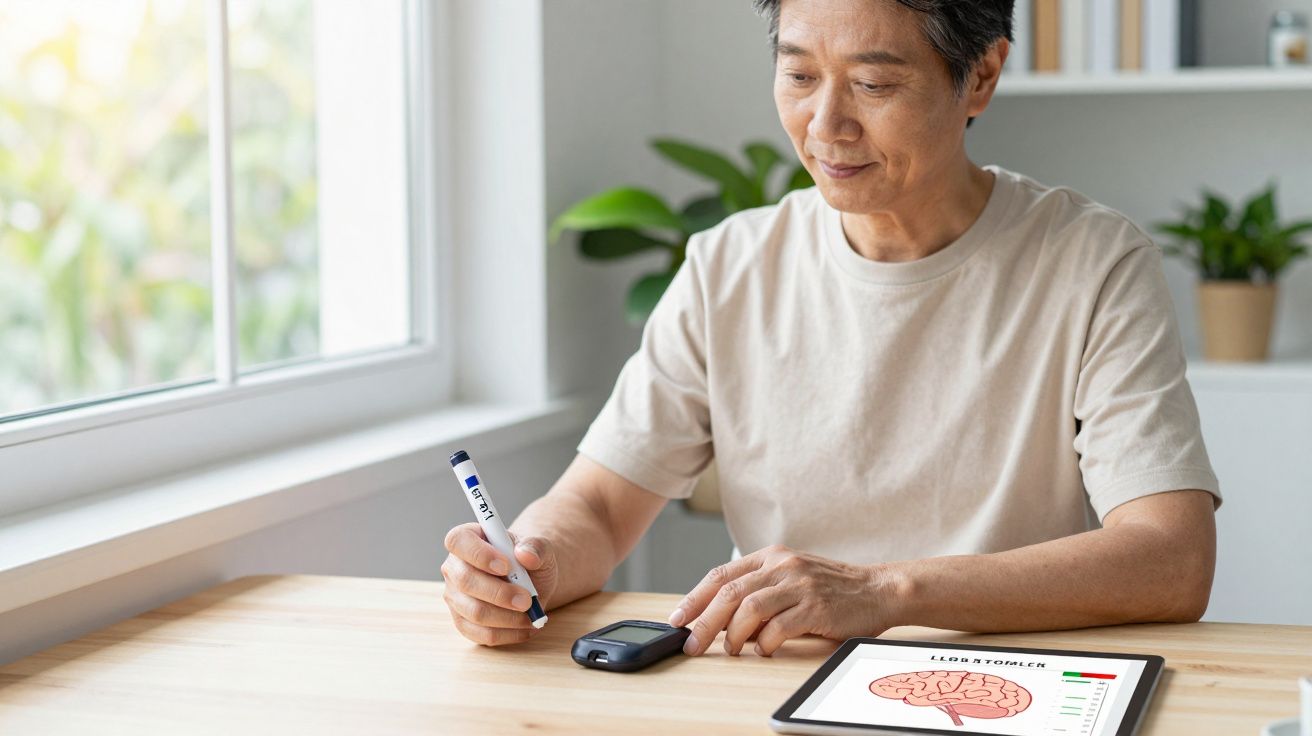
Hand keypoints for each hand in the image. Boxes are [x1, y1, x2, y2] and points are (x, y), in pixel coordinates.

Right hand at [440, 522, 558, 645]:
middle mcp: (454, 567)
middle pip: (465, 581)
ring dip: (507, 617)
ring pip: (474, 612)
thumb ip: (536, 547)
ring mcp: (455, 596)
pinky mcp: (463, 622)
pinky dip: (507, 634)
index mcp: (467, 538)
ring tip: (531, 613)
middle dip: (499, 593)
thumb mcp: (541, 548)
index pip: (458, 541)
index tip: (506, 566)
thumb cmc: (529, 561)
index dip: (479, 554)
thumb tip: (525, 555)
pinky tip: (525, 627)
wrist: (532, 584)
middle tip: (527, 599)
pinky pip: (480, 634)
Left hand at [667, 544, 900, 656]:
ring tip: (730, 649)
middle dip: (704, 622)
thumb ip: (760, 590)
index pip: (721, 575)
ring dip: (732, 634)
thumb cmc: (831, 589)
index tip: (678, 619)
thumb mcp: (792, 577)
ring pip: (749, 607)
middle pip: (729, 593)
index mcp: (771, 556)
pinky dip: (764, 642)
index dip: (695, 598)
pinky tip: (763, 650)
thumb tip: (720, 619)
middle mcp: (782, 565)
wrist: (879, 589)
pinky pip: (778, 626)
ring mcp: (799, 584)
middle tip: (692, 644)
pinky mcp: (816, 606)